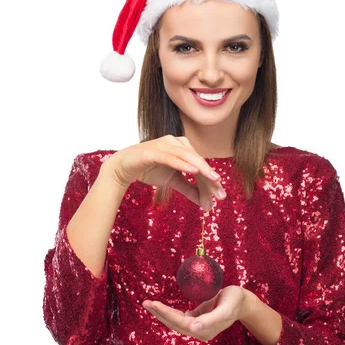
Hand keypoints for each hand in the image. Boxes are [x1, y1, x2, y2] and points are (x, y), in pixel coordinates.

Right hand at [103, 134, 226, 210]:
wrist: (123, 167)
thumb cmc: (148, 169)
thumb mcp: (172, 181)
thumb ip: (189, 189)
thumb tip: (204, 202)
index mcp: (183, 148)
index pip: (201, 165)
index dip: (211, 181)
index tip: (220, 197)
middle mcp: (177, 142)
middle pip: (198, 161)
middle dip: (210, 179)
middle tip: (221, 195)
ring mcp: (165, 144)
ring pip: (188, 157)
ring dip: (202, 169)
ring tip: (214, 180)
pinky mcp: (154, 150)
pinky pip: (171, 157)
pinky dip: (183, 163)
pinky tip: (194, 171)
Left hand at [142, 285, 247, 340]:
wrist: (243, 301)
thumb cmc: (235, 301)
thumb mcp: (225, 309)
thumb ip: (210, 319)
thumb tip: (193, 329)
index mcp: (204, 330)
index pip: (180, 322)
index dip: (166, 314)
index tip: (153, 304)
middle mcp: (199, 330)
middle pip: (174, 323)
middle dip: (159, 314)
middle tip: (145, 303)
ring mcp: (198, 326)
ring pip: (175, 321)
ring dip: (162, 313)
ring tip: (149, 304)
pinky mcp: (198, 319)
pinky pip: (180, 317)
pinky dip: (170, 312)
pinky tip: (162, 308)